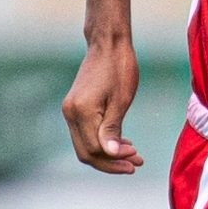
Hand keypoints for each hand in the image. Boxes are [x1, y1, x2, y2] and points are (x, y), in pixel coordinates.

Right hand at [63, 37, 143, 173]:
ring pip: (86, 145)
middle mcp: (70, 113)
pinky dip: (103, 141)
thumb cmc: (120, 68)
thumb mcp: (121, 101)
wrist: (108, 44)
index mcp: (81, 112)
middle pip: (87, 152)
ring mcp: (70, 110)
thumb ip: (113, 129)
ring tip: (134, 155)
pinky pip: (86, 133)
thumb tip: (110, 154)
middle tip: (136, 164)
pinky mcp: (75, 107)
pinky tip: (123, 142)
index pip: (95, 150)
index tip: (137, 156)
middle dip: (111, 162)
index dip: (115, 159)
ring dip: (108, 154)